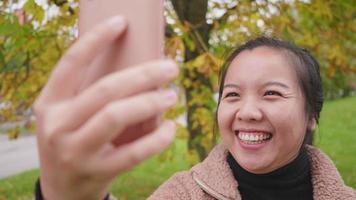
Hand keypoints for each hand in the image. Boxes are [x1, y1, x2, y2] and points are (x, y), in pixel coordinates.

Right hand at [34, 16, 177, 199]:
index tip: (122, 23)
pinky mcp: (97, 173)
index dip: (96, 39)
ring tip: (171, 95)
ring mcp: (76, 151)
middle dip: (143, 75)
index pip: (71, 63)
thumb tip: (141, 72)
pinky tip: (170, 128)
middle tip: (170, 67)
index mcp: (50, 104)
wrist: (62, 191)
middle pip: (105, 90)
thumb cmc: (73, 142)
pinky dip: (157, 138)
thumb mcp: (69, 116)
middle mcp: (58, 125)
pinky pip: (134, 153)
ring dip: (150, 102)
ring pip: (117, 116)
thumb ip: (93, 95)